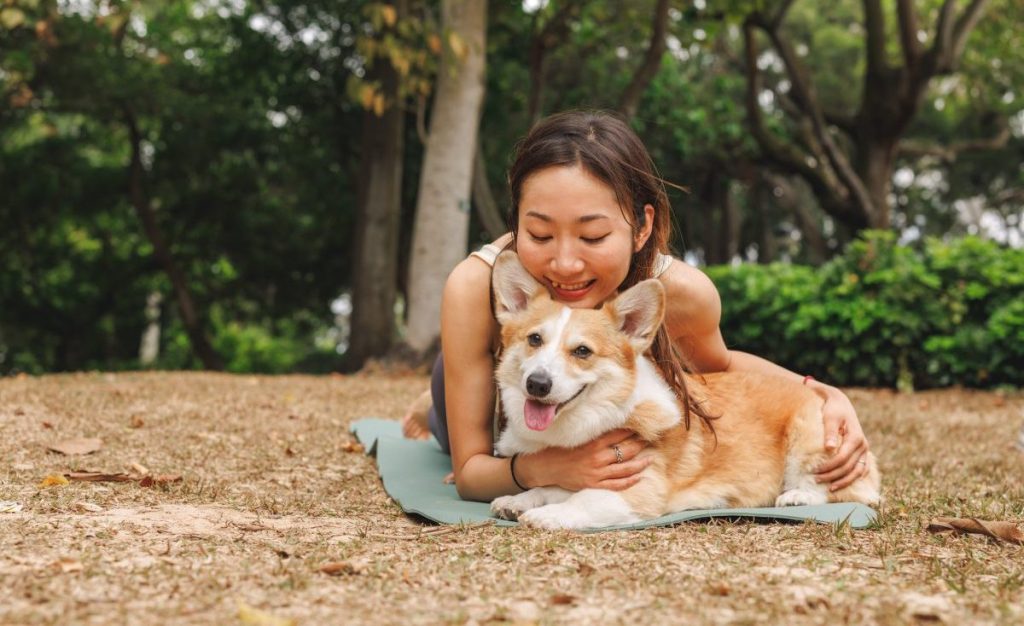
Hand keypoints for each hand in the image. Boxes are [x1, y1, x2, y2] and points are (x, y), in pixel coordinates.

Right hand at [519, 429, 650, 491]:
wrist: (544, 468)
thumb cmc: (559, 450)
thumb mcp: (576, 438)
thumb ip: (593, 435)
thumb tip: (610, 426)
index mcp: (593, 443)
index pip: (618, 435)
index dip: (632, 431)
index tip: (642, 428)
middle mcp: (597, 457)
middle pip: (626, 450)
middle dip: (640, 445)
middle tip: (650, 440)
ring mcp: (597, 472)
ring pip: (625, 468)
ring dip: (640, 463)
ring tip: (650, 459)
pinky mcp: (594, 484)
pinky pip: (616, 485)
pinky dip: (630, 481)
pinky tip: (639, 477)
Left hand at [813, 386, 870, 490]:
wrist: (840, 403)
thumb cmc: (833, 409)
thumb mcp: (830, 417)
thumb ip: (830, 432)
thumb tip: (829, 448)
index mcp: (856, 437)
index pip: (842, 458)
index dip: (829, 467)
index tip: (815, 471)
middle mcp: (863, 445)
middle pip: (849, 467)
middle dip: (833, 476)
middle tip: (816, 480)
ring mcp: (864, 449)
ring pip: (858, 471)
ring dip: (844, 481)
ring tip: (830, 488)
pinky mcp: (862, 452)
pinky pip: (862, 469)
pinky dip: (855, 478)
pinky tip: (844, 483)